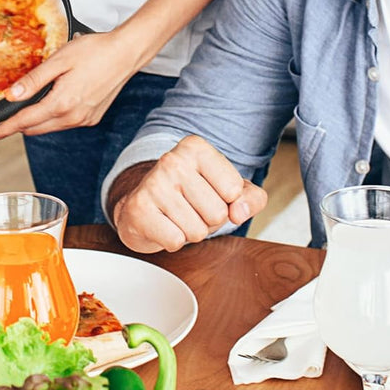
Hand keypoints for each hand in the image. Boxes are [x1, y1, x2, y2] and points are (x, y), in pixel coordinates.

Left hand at [0, 29, 139, 141]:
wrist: (126, 53)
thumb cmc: (94, 51)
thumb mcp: (59, 60)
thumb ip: (34, 80)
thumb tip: (12, 96)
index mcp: (62, 104)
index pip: (23, 122)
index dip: (2, 130)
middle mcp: (73, 117)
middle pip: (34, 129)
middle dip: (15, 126)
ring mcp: (84, 120)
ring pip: (49, 127)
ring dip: (34, 121)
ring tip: (24, 106)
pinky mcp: (92, 118)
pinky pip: (63, 123)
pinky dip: (51, 117)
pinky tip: (50, 102)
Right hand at [111, 135, 266, 252]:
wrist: (145, 205)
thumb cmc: (192, 196)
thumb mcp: (229, 190)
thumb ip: (251, 198)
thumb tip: (239, 213)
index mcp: (195, 148)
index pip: (234, 190)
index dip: (228, 201)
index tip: (210, 194)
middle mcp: (172, 160)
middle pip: (218, 213)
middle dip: (209, 220)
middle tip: (191, 209)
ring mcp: (153, 183)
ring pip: (197, 231)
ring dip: (191, 231)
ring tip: (177, 217)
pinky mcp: (138, 208)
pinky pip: (176, 241)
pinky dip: (173, 241)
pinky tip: (163, 225)